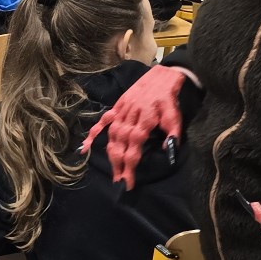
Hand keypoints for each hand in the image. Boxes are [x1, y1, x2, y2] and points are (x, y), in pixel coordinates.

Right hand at [82, 64, 187, 188]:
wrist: (160, 77)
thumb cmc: (168, 99)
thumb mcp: (175, 117)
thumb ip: (172, 135)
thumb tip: (168, 152)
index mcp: (143, 122)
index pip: (133, 149)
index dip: (130, 166)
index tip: (128, 182)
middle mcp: (129, 118)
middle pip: (120, 145)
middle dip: (118, 164)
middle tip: (118, 181)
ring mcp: (120, 112)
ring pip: (111, 136)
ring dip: (110, 154)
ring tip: (113, 170)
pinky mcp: (117, 108)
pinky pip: (103, 122)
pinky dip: (93, 134)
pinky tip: (85, 147)